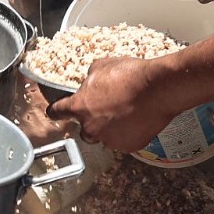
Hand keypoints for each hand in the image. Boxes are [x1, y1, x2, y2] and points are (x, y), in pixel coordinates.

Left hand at [48, 55, 175, 150]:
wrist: (157, 89)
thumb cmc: (130, 76)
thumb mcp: (101, 66)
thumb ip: (89, 79)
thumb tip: (91, 83)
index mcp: (79, 107)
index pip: (57, 112)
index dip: (56, 111)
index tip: (55, 113)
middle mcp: (91, 127)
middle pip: (84, 130)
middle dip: (91, 121)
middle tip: (104, 109)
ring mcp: (110, 139)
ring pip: (104, 137)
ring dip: (109, 128)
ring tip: (124, 112)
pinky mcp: (129, 146)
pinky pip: (123, 142)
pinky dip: (127, 134)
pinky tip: (135, 120)